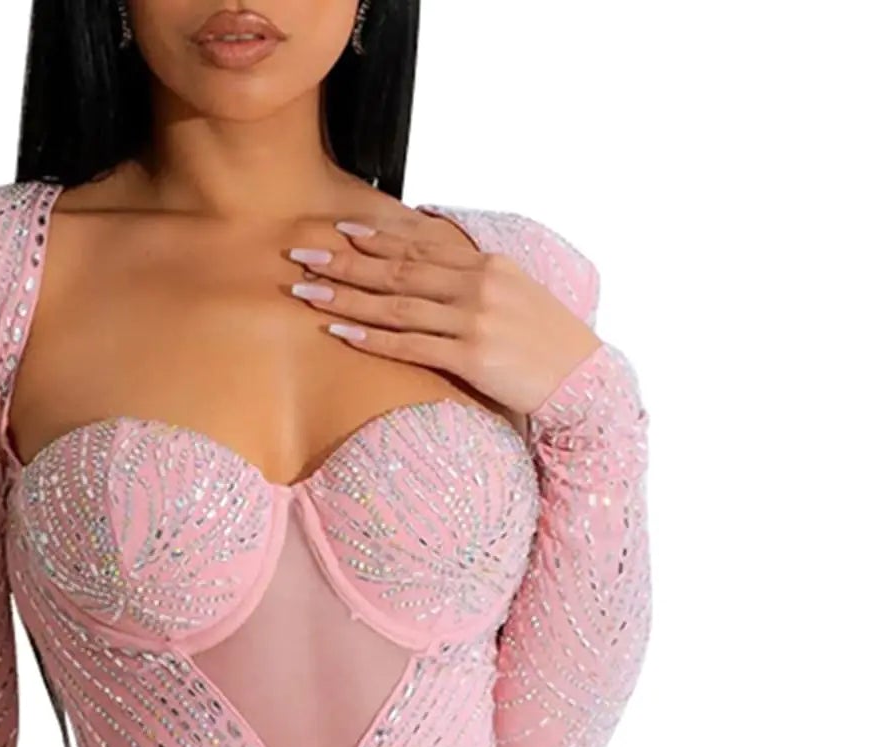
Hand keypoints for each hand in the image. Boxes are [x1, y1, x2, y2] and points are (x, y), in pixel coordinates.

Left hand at [285, 214, 601, 416]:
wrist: (583, 380)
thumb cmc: (544, 341)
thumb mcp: (515, 292)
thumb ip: (475, 273)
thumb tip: (438, 245)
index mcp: (487, 263)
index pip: (420, 243)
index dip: (375, 235)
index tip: (337, 229)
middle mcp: (478, 283)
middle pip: (398, 267)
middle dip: (345, 260)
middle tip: (302, 253)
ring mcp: (475, 319)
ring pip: (397, 303)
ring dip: (347, 296)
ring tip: (306, 291)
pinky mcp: (473, 356)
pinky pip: (411, 345)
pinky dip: (373, 338)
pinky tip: (341, 331)